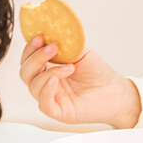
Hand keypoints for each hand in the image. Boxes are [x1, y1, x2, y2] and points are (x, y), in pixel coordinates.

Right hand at [19, 36, 141, 127]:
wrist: (116, 90)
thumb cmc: (98, 72)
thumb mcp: (79, 51)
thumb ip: (64, 43)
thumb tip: (51, 30)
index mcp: (48, 67)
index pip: (28, 58)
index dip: (30, 48)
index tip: (39, 37)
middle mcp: (46, 82)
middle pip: (25, 72)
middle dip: (35, 57)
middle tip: (52, 47)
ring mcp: (52, 97)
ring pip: (33, 86)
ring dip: (48, 72)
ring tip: (69, 66)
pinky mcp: (59, 112)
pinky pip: (44, 104)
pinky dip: (46, 90)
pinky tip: (55, 80)